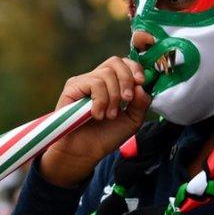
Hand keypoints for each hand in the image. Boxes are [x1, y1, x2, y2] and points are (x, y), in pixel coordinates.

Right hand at [39, 57, 151, 187]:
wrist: (86, 152)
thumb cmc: (106, 137)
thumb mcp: (132, 121)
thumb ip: (140, 103)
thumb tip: (141, 86)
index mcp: (111, 84)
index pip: (124, 63)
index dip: (134, 68)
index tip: (141, 82)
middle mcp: (96, 79)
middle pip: (115, 62)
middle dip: (126, 79)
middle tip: (126, 100)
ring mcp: (83, 82)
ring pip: (106, 74)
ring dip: (113, 97)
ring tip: (109, 116)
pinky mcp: (72, 88)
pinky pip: (93, 83)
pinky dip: (100, 100)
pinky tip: (96, 115)